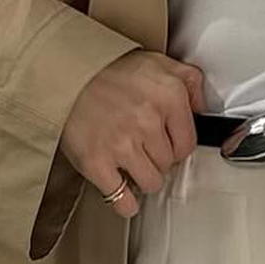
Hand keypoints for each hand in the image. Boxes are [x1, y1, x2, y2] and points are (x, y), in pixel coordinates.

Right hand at [59, 50, 206, 219]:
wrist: (63, 75)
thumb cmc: (107, 69)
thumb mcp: (157, 62)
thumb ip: (189, 82)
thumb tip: (201, 108)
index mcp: (168, 96)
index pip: (188, 144)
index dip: (176, 146)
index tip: (164, 144)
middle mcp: (149, 121)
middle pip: (169, 164)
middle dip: (157, 159)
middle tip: (140, 148)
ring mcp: (122, 144)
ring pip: (151, 183)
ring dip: (142, 177)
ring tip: (130, 164)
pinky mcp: (97, 163)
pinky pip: (122, 199)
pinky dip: (124, 202)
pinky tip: (123, 192)